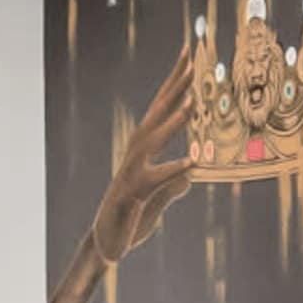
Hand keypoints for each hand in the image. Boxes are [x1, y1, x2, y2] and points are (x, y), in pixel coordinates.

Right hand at [47, 28, 201, 302]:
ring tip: (193, 101)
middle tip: (190, 58)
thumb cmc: (131, 219)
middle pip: (156, 113)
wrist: (107, 245)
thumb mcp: (159, 199)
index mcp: (142, 150)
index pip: (161, 110)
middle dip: (174, 86)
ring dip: (173, 120)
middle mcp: (135, 154)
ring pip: (153, 140)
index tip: (189, 57)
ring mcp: (131, 172)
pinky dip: (174, 170)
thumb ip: (174, 183)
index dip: (175, 84)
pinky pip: (156, 180)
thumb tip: (190, 173)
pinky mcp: (133, 194)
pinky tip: (194, 163)